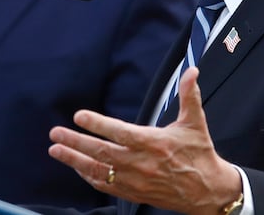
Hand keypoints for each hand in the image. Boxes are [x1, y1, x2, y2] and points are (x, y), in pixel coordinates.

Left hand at [48, 67, 241, 214]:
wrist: (208, 192)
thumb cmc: (199, 154)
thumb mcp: (195, 123)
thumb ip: (190, 95)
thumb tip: (192, 70)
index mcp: (153, 143)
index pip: (119, 132)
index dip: (97, 124)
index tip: (78, 116)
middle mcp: (141, 164)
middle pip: (101, 153)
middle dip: (75, 142)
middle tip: (55, 133)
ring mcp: (135, 181)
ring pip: (98, 171)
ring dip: (74, 160)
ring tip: (55, 149)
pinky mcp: (134, 193)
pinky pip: (105, 186)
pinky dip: (88, 176)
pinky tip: (76, 166)